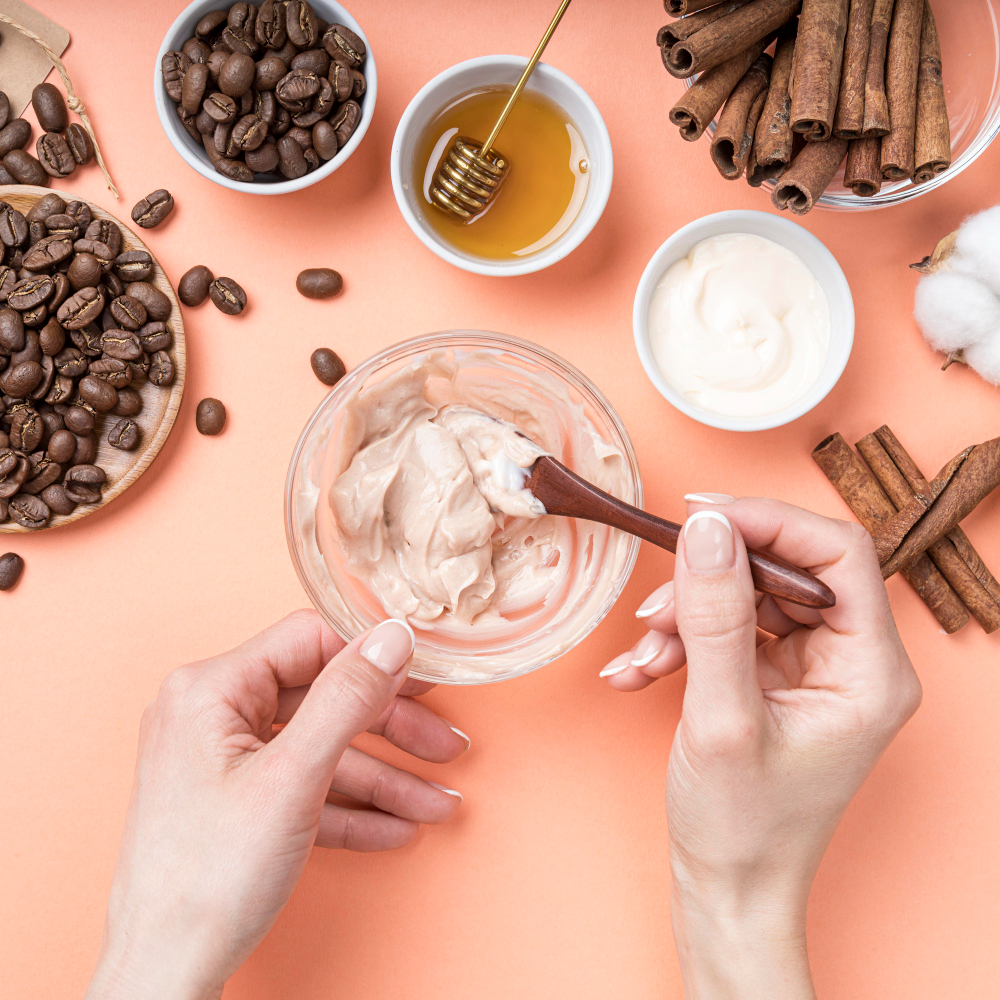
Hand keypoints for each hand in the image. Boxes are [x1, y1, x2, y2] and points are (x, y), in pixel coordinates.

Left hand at [85, 611, 468, 999]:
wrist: (164, 975)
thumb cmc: (207, 881)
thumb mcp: (293, 779)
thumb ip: (347, 698)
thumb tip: (392, 636)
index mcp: (210, 690)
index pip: (308, 640)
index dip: (373, 655)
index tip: (426, 672)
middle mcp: (211, 714)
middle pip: (322, 698)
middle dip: (391, 730)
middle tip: (445, 746)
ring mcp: (221, 760)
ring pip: (320, 749)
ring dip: (383, 778)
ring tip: (436, 803)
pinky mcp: (233, 800)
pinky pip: (304, 787)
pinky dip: (350, 806)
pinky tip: (396, 827)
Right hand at [601, 497, 920, 998]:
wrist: (726, 892)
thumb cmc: (742, 827)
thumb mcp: (721, 718)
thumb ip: (715, 618)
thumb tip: (708, 530)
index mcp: (870, 671)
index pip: (837, 554)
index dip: (770, 523)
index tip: (702, 516)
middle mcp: (850, 663)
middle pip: (786, 570)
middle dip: (712, 580)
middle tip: (658, 599)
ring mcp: (810, 671)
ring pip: (748, 597)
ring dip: (685, 616)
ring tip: (643, 652)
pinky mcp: (773, 680)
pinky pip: (726, 631)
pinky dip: (678, 643)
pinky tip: (639, 671)